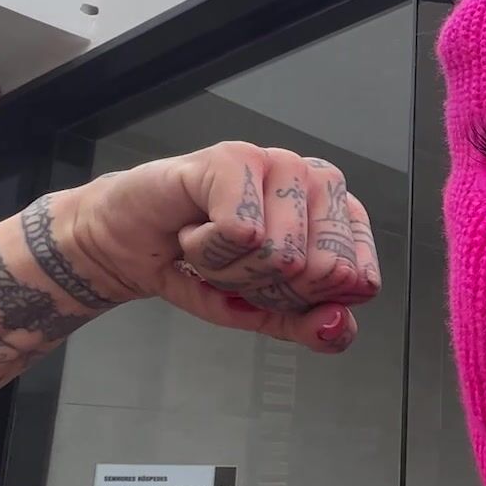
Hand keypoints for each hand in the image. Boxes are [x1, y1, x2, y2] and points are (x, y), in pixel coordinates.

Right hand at [52, 142, 380, 351]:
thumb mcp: (265, 313)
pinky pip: (242, 232)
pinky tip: (193, 231)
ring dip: (231, 269)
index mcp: (338, 214)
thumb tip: (338, 325)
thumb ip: (312, 326)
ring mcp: (278, 163)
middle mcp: (316, 181)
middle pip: (322, 271)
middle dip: (268, 288)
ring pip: (281, 254)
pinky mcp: (234, 158)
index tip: (272, 284)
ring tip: (211, 247)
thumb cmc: (200, 266)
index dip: (307, 301)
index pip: (359, 279)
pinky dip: (208, 249)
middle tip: (235, 266)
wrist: (126, 246)